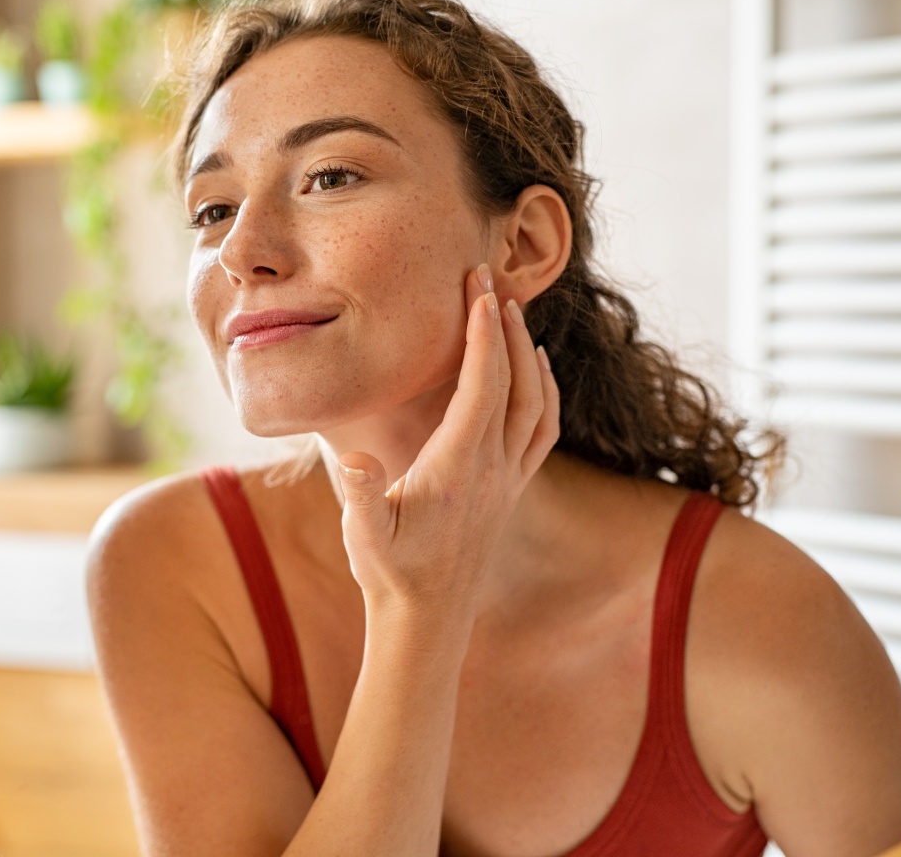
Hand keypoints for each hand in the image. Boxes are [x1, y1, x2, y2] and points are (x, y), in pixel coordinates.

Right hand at [336, 264, 558, 623]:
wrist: (429, 619)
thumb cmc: (391, 575)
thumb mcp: (364, 538)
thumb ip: (362, 496)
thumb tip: (354, 459)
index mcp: (460, 467)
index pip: (483, 386)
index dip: (482, 334)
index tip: (476, 288)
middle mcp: (495, 467)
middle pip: (515, 382)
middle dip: (504, 326)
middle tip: (489, 279)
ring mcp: (509, 478)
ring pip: (537, 403)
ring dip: (528, 354)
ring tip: (511, 314)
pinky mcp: (512, 488)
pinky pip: (543, 430)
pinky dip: (546, 391)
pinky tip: (537, 372)